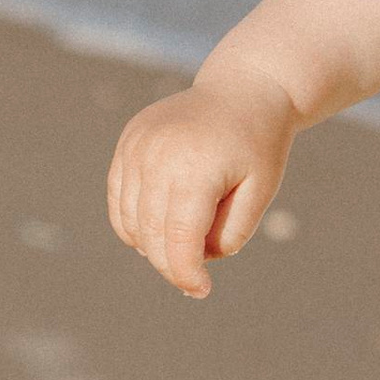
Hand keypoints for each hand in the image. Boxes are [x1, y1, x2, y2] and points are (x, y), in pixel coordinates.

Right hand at [106, 71, 295, 296]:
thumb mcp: (261, 191)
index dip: (186, 274)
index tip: (201, 291)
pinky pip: (118, 198)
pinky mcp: (129, 140)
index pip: (179, 240)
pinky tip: (162, 225)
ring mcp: (138, 145)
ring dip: (152, 244)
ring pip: (129, 221)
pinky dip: (134, 222)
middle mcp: (158, 154)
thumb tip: (194, 261)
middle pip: (151, 235)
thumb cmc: (259, 143)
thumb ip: (231, 233)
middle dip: (172, 264)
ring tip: (185, 242)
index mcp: (196, 167)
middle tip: (196, 275)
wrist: (245, 88)